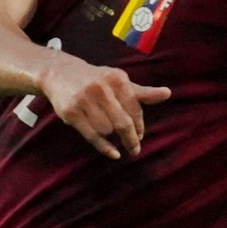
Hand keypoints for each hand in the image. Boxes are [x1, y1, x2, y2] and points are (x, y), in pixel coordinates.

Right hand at [37, 49, 170, 158]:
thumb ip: (142, 92)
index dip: (139, 124)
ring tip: (109, 133)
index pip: (135, 108)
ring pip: (107, 130)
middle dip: (131, 139)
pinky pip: (92, 135)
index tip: (140, 135)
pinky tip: (113, 154)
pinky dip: (104, 148)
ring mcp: (84, 100)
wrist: (59, 73)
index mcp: (117, 79)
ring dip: (112, 137)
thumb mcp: (118, 81)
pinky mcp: (71, 113)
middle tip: (135, 149)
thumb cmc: (95, 79)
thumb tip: (167, 94)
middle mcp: (101, 88)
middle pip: (123, 122)